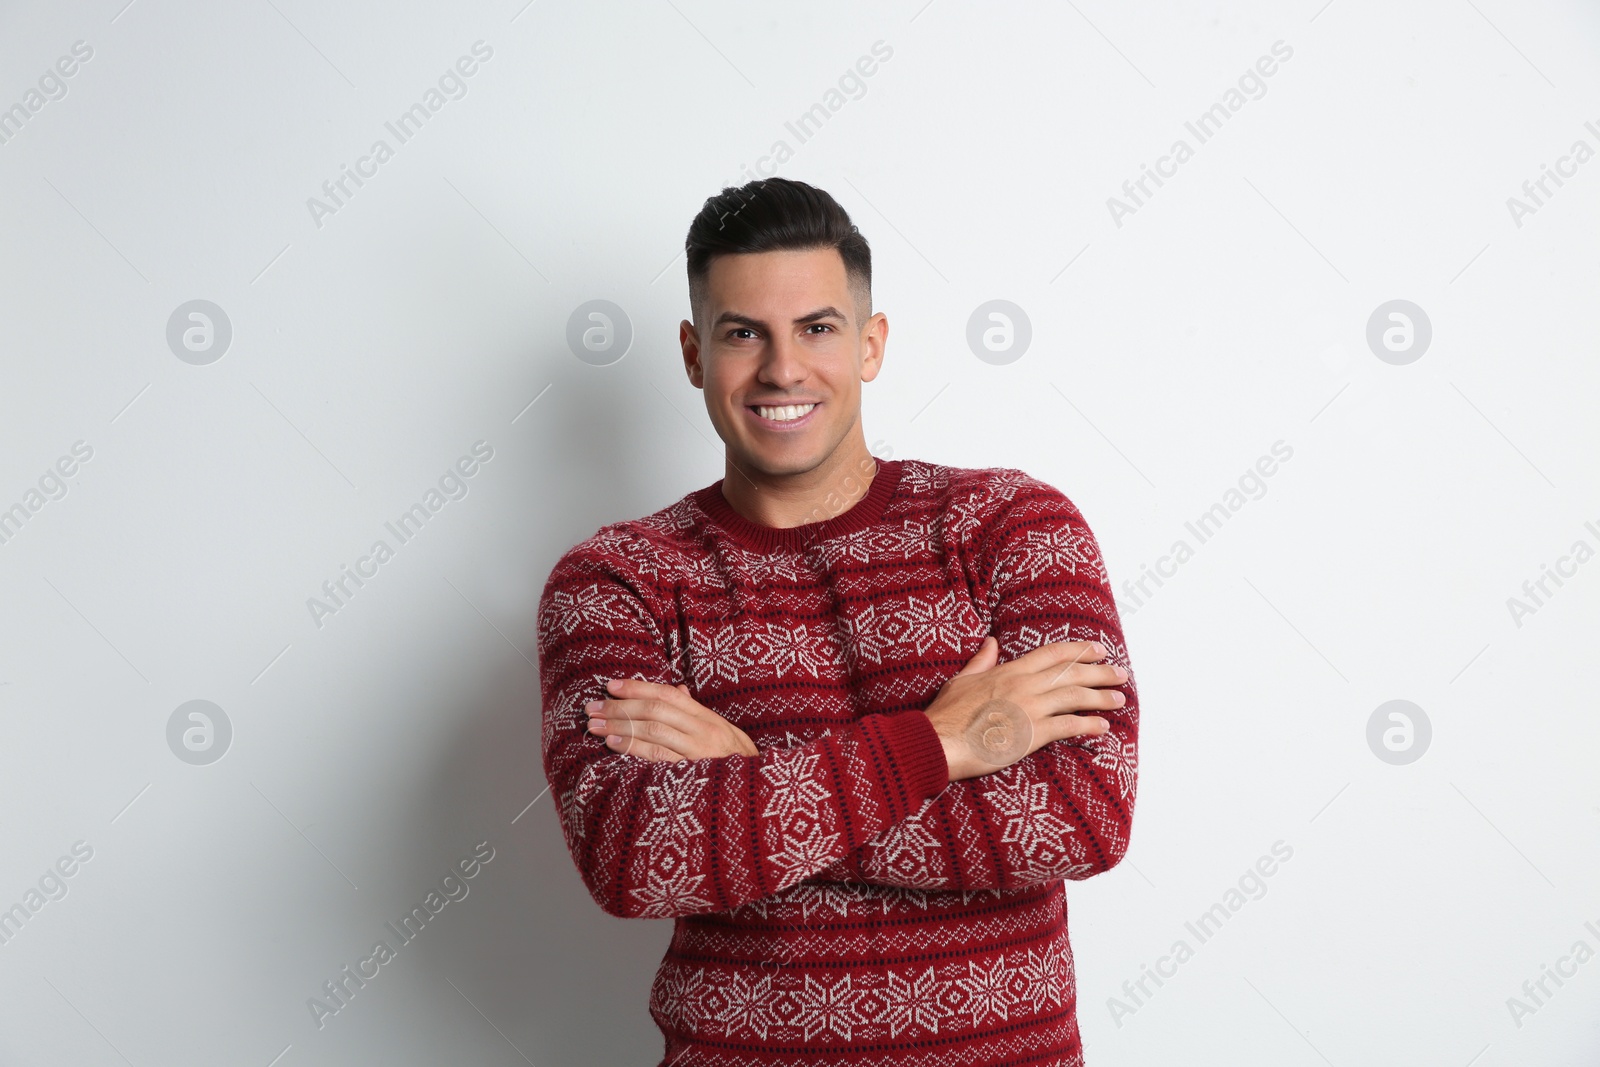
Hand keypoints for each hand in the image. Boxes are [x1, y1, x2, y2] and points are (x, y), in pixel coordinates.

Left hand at [585, 678, 758, 761]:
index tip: (611, 686)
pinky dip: (634, 749)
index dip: (638, 687)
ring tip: (595, 726)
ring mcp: (699, 754)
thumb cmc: (735, 763)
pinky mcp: (691, 776)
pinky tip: (614, 745)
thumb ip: (697, 713)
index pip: (669, 695)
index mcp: (709, 719)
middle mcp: (704, 732)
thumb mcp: (723, 733)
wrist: (758, 796)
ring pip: (654, 731)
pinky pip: (658, 759)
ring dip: (620, 726)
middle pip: (656, 710)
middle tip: (592, 708)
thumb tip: (678, 690)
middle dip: (620, 707)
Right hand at [925, 636, 1125, 782]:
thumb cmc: (947, 714)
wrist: (939, 741)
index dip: (1079, 650)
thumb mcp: (962, 679)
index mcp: (1010, 671)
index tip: (1099, 650)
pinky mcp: (1032, 734)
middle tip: (1120, 673)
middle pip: (1071, 673)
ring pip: (1076, 697)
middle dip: (1100, 672)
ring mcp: (1030, 709)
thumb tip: (991, 641)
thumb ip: (982, 660)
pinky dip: (1088, 725)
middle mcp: (1025, 686)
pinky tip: (1102, 727)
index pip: (1053, 654)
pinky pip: (1068, 726)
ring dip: (1101, 697)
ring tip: (1119, 698)